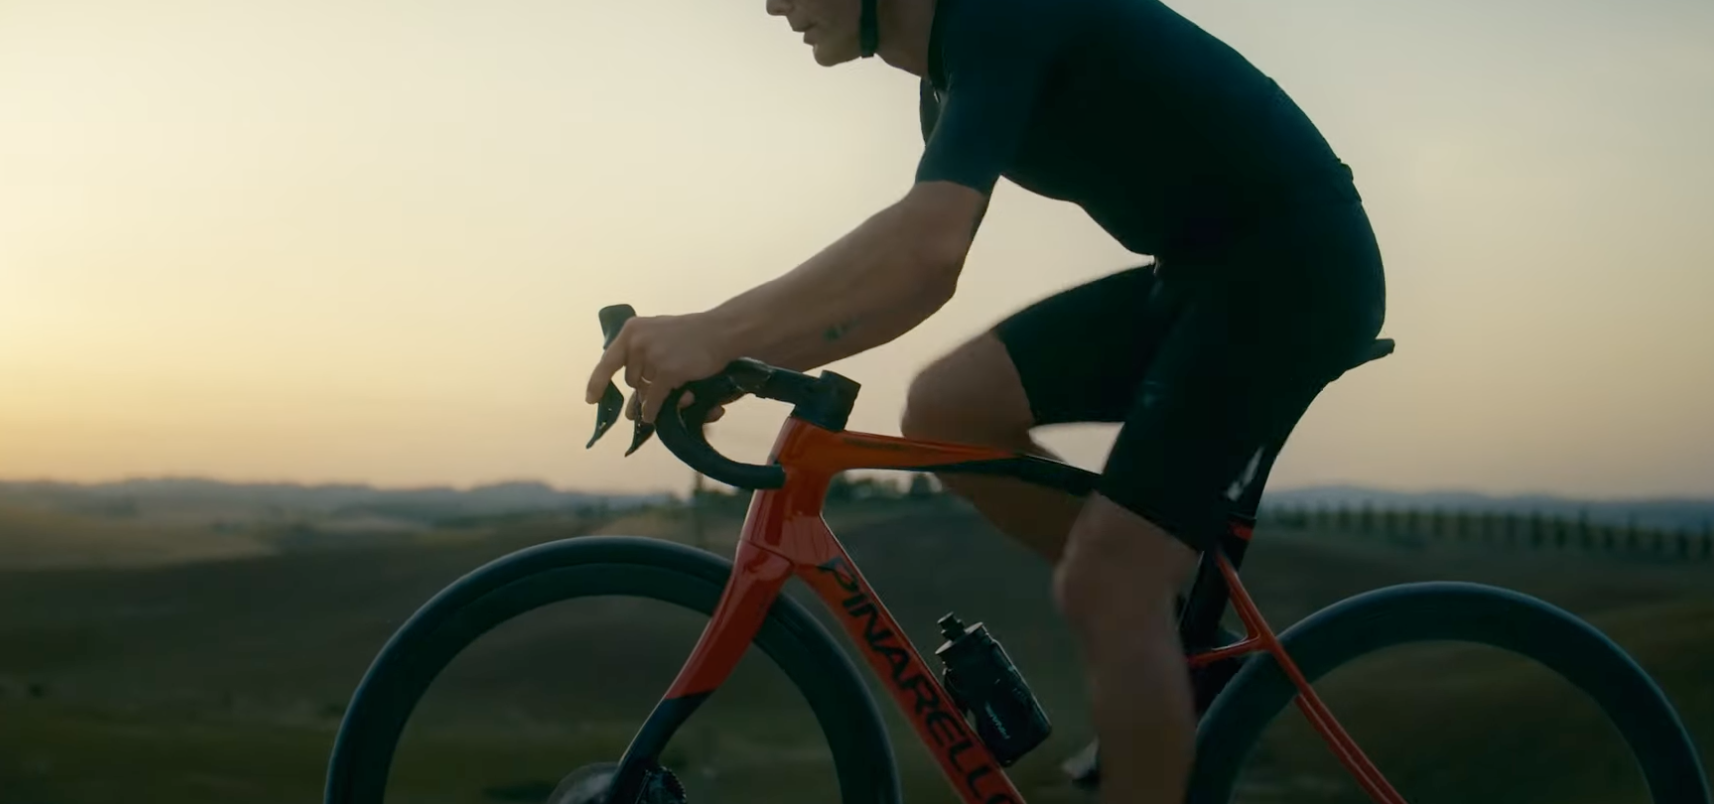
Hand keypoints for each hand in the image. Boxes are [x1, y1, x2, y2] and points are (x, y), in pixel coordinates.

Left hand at [584, 312, 738, 424]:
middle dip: (641, 386)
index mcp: (632, 330)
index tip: (591, 399)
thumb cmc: (691, 333)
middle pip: (630, 378)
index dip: (598, 382)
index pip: (608, 360)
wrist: (720, 331)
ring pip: (642, 389)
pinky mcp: (667, 371)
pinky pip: (653, 399)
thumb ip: (641, 354)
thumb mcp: (658, 332)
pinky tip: (651, 417)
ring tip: (673, 390)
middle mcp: (637, 342)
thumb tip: (632, 390)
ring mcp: (651, 356)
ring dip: (652, 395)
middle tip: (656, 386)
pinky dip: (651, 410)